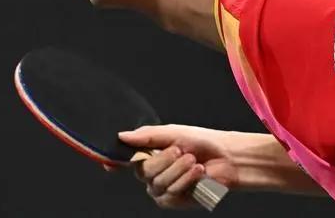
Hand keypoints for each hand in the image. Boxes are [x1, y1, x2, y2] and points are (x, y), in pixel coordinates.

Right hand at [115, 124, 239, 208]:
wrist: (226, 158)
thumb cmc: (201, 141)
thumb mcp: (172, 133)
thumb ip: (147, 136)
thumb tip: (122, 136)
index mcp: (148, 153)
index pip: (125, 159)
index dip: (114, 162)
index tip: (108, 164)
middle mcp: (152, 173)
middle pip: (144, 172)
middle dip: (164, 160)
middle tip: (179, 151)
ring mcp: (163, 188)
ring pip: (158, 184)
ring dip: (179, 171)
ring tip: (193, 161)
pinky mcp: (175, 201)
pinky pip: (170, 195)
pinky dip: (185, 182)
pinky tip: (197, 173)